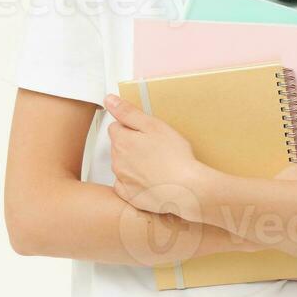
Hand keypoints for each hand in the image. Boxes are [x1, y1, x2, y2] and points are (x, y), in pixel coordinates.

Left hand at [104, 93, 205, 219]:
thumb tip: (109, 100)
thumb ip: (128, 112)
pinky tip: (152, 181)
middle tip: (156, 148)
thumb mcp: (154, 125)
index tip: (147, 133)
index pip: (116, 127)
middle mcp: (117, 162)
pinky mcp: (130, 197)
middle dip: (132, 145)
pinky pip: (127, 186)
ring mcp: (122, 181)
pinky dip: (136, 182)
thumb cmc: (174, 157)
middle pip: (118, 146)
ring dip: (134, 163)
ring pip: (123, 166)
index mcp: (122, 141)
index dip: (131, 127)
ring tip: (157, 165)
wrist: (187, 190)